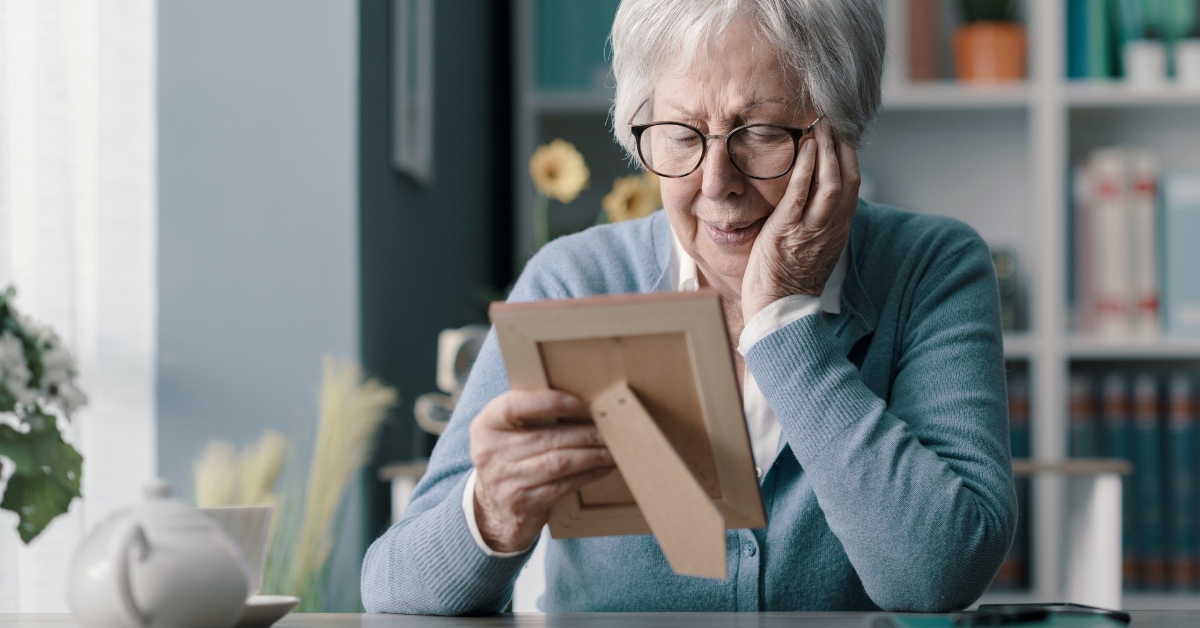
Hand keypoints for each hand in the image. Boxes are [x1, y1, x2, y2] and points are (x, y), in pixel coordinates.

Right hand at [469, 390, 614, 552]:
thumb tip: (582, 399)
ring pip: (558, 463)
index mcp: (486, 425)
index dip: (545, 403)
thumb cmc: (510, 456)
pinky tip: (603, 467)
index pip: (513, 407)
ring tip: (613, 448)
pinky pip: (562, 485)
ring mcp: (504, 480)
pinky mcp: (522, 503)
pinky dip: (588, 474)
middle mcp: (490, 452)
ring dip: (592, 454)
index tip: (575, 402)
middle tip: (612, 428)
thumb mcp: (506, 431)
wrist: (493, 506)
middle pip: (546, 438)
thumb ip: (530, 413)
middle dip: (585, 433)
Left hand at [741, 119, 859, 320]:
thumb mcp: (815, 249)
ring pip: (830, 183)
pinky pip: (801, 194)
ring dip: (827, 151)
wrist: (779, 310)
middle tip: (833, 121)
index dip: (850, 159)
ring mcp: (811, 229)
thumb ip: (818, 224)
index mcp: (838, 230)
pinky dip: (806, 169)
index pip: (853, 187)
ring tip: (821, 126)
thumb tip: (814, 201)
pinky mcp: (788, 230)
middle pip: (847, 179)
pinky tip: (806, 148)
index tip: (843, 137)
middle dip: (842, 148)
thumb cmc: (789, 281)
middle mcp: (831, 227)